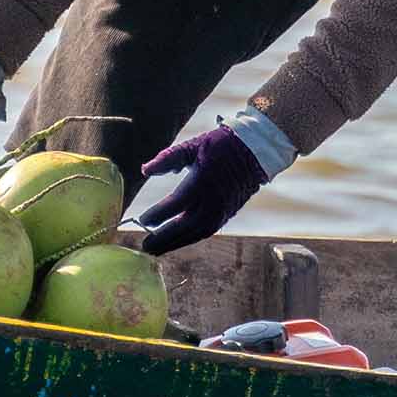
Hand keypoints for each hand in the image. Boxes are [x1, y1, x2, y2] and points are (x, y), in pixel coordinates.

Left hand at [131, 123, 270, 254]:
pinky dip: (189, 239)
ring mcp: (221, 210)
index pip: (176, 203)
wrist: (254, 152)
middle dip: (163, 238)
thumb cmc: (220, 146)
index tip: (142, 220)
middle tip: (144, 246)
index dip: (158, 214)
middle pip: (184, 226)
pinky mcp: (226, 214)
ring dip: (174, 243)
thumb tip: (145, 170)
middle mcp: (212, 200)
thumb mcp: (192, 146)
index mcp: (202, 181)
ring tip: (156, 250)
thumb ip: (168, 159)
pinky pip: (205, 232)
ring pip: (195, 233)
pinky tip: (176, 242)